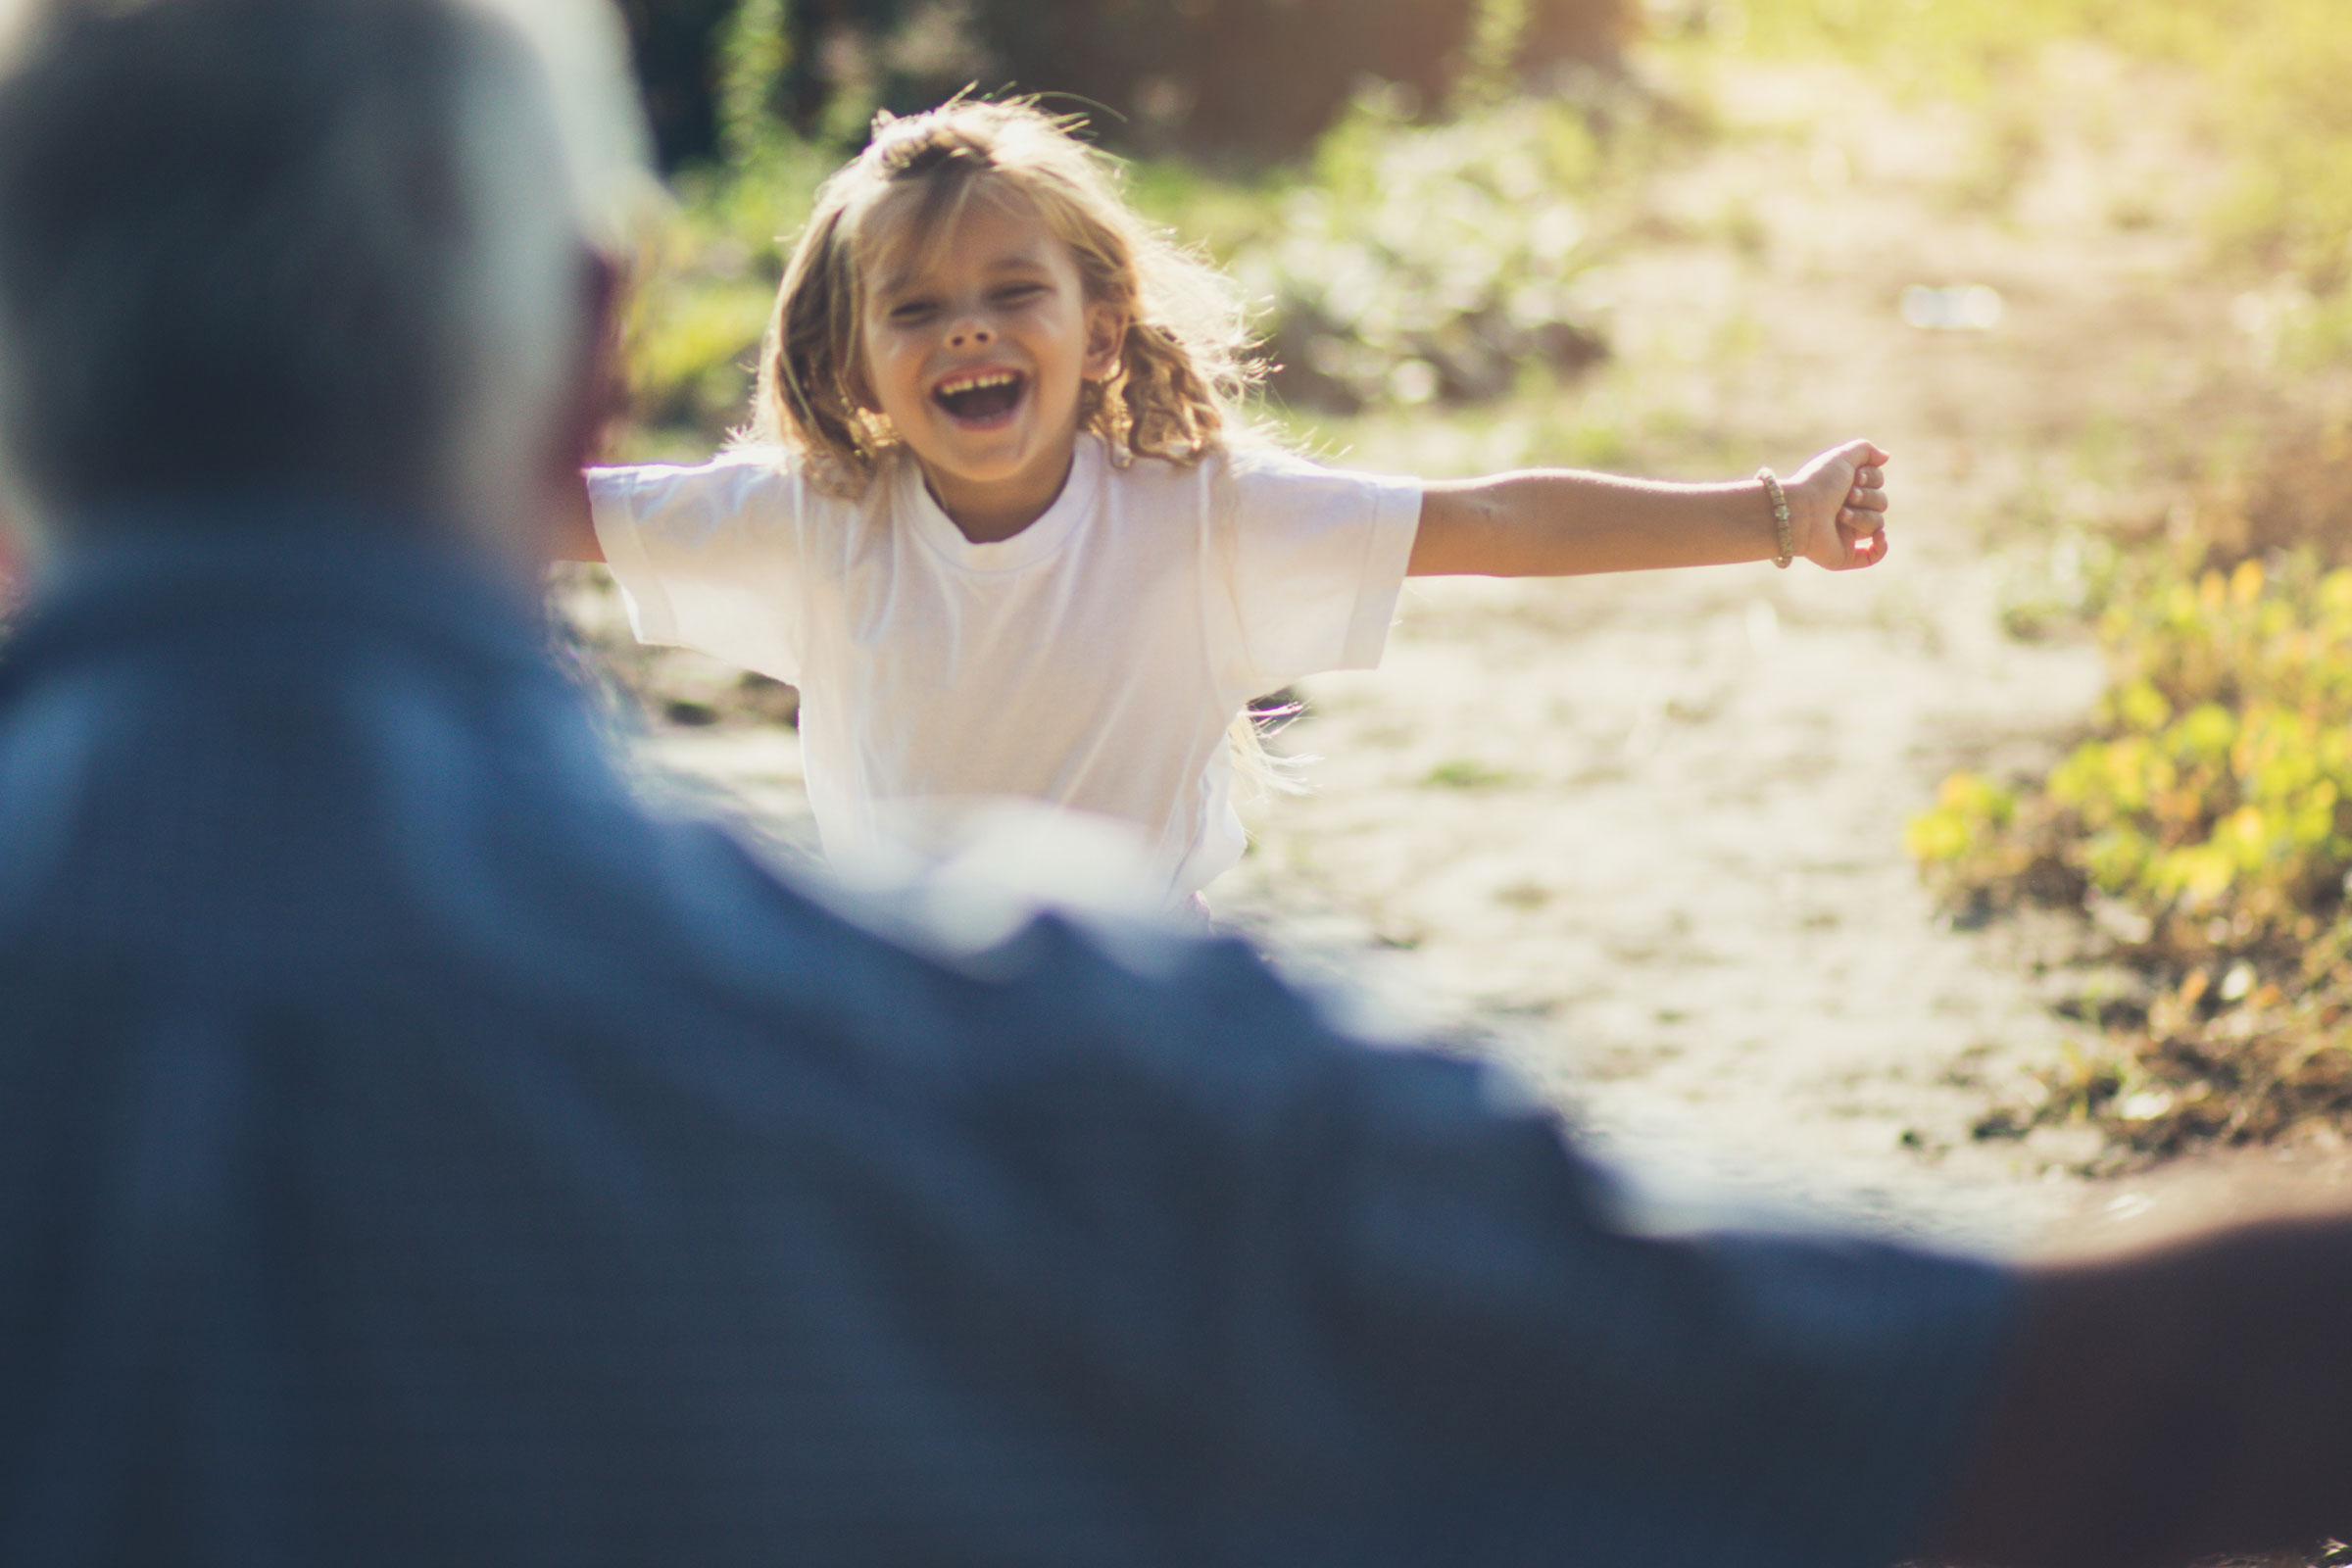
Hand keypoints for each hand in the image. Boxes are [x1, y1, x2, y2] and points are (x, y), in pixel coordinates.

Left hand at [1784, 439, 1889, 570]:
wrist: (1800, 511)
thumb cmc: (1819, 482)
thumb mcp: (1843, 456)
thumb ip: (1866, 450)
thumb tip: (1886, 457)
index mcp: (1846, 488)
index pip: (1877, 482)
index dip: (1872, 478)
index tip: (1855, 477)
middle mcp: (1848, 510)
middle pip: (1881, 503)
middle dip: (1868, 497)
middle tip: (1847, 497)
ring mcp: (1846, 534)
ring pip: (1877, 524)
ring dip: (1862, 517)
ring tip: (1840, 515)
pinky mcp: (1845, 554)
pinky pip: (1873, 555)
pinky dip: (1880, 547)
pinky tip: (1877, 537)